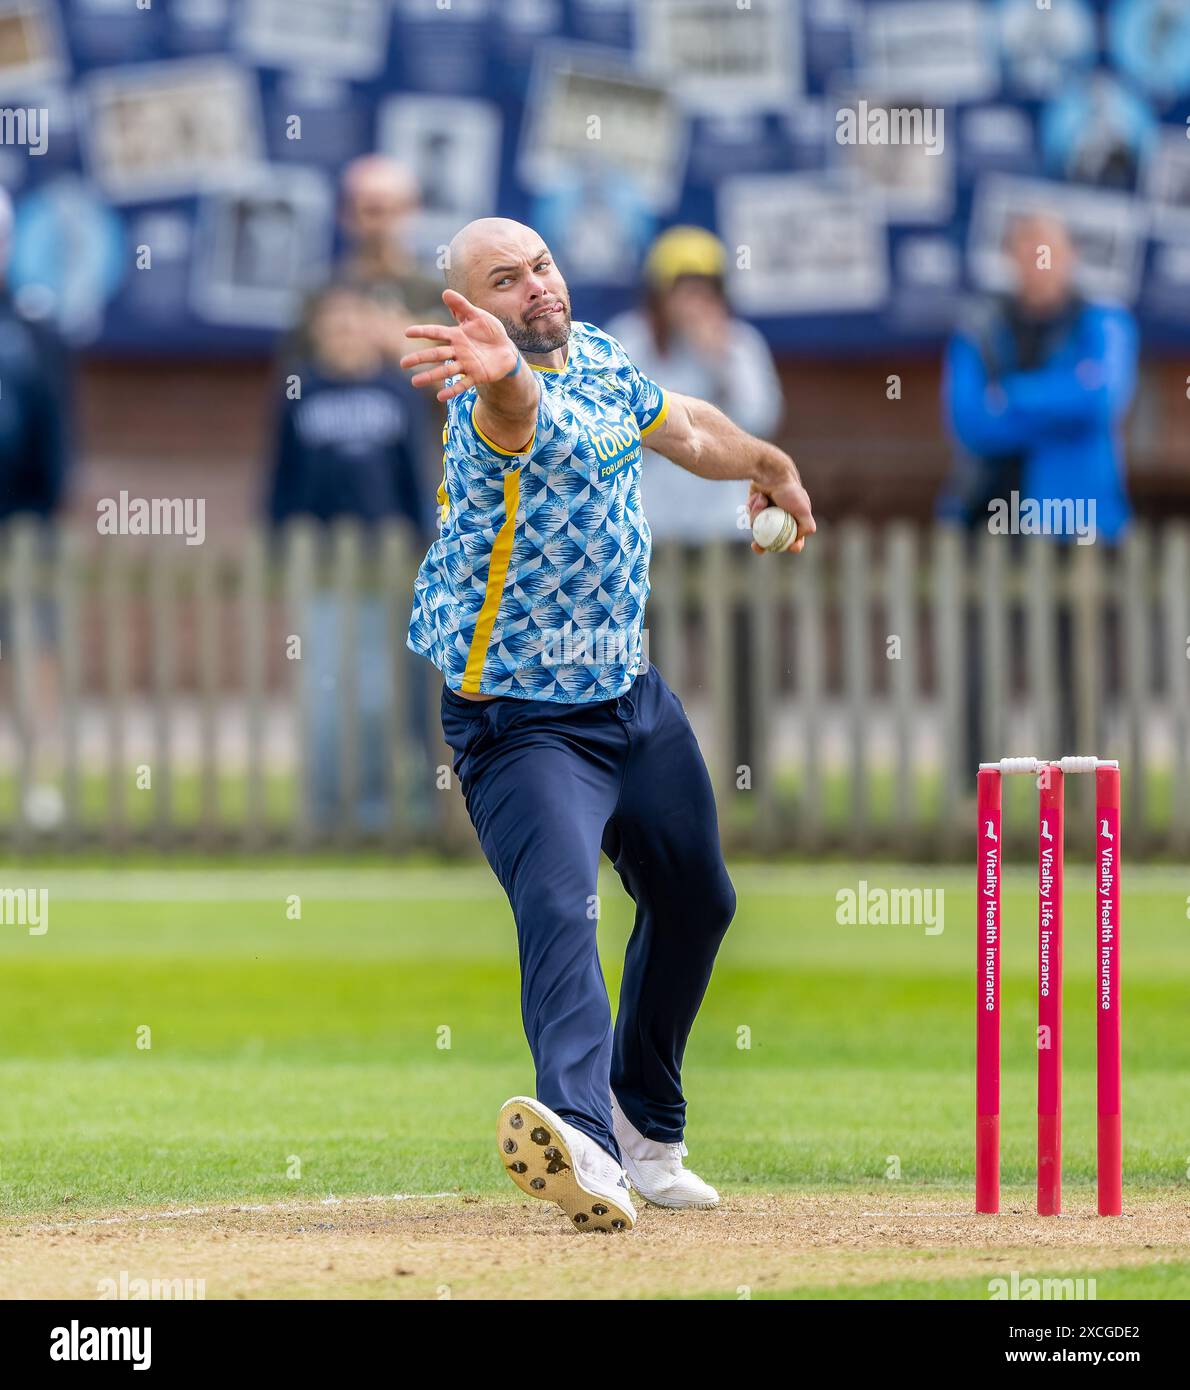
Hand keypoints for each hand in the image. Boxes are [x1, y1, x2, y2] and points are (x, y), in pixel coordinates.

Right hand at [400, 288, 519, 401]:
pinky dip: (452, 390)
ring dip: (430, 376)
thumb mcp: (478, 316)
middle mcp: (458, 351)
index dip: (422, 332)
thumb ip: (462, 306)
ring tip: (415, 382)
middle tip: (403, 363)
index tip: (407, 333)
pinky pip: (462, 384)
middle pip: (436, 354)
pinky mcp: (476, 375)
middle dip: (419, 358)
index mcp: (456, 335)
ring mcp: (466, 364)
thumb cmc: (491, 331)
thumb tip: (445, 292)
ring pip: (445, 370)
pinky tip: (440, 396)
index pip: (436, 332)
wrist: (507, 350)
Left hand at [746, 470, 815, 554]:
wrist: (770, 471)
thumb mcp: (803, 509)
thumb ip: (807, 526)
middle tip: (756, 547)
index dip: (791, 546)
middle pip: (771, 538)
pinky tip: (758, 497)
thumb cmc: (788, 490)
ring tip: (762, 501)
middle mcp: (781, 516)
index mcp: (795, 517)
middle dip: (763, 545)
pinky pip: (750, 516)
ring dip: (757, 517)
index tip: (784, 548)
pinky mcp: (754, 507)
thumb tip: (798, 540)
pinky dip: (752, 508)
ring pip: (758, 527)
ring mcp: (767, 513)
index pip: (795, 538)